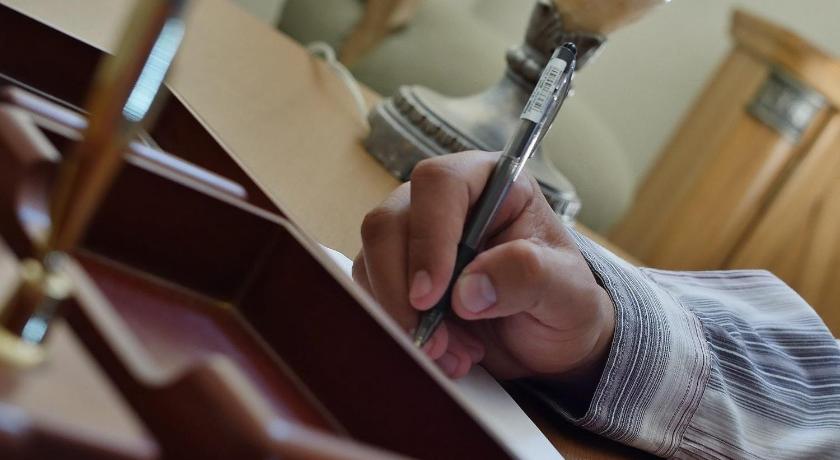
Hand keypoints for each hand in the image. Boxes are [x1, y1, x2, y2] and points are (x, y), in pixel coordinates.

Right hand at [353, 151, 613, 395]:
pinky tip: (443, 350)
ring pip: (372, 260)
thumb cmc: (562, 300)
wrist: (547, 337)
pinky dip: (399, 329)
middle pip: (389, 223)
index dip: (429, 235)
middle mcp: (444, 201)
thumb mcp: (568, 291)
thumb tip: (467, 289)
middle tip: (434, 338)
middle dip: (404, 290)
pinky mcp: (396, 271)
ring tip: (453, 351)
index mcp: (491, 182)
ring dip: (402, 316)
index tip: (434, 294)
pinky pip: (372, 293)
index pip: (440, 184)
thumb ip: (527, 276)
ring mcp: (414, 235)